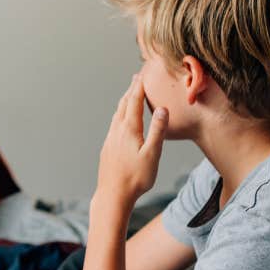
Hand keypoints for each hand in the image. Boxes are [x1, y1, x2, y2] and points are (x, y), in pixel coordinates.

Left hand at [95, 74, 167, 206]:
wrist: (113, 194)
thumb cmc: (136, 177)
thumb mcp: (152, 154)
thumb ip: (157, 131)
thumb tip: (162, 109)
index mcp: (129, 130)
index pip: (134, 102)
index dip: (138, 87)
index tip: (142, 74)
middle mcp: (117, 131)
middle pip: (123, 105)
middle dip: (131, 90)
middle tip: (136, 77)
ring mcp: (110, 139)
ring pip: (117, 114)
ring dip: (124, 101)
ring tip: (129, 94)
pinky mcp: (108, 147)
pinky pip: (114, 124)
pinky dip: (120, 114)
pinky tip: (121, 120)